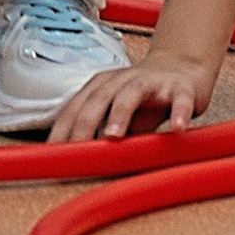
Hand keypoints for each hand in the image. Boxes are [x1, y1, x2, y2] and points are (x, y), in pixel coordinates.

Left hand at [47, 43, 223, 144]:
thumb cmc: (144, 99)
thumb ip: (102, 137)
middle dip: (84, 123)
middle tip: (76, 147)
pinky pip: (180, 99)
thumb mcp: (119, 117)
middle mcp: (123, 80)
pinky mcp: (181, 87)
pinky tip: (177, 128)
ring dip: (120, 113)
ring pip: (131, 93)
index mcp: (102, 87)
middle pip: (98, 99)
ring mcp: (152, 81)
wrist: (182, 69)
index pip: (77, 107)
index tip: (53, 152)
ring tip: (113, 135)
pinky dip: (178, 112)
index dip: (63, 128)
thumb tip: (82, 166)